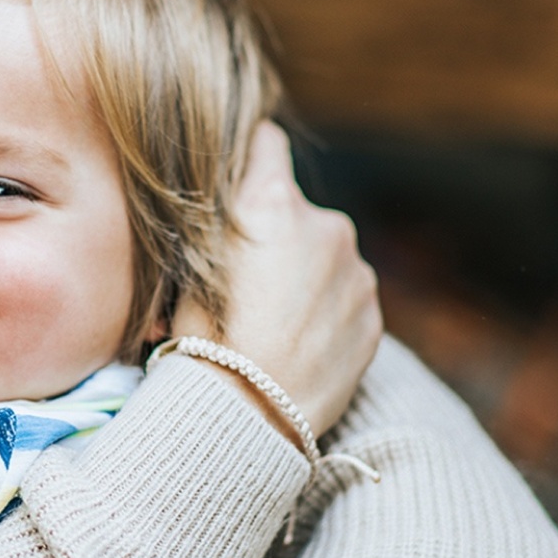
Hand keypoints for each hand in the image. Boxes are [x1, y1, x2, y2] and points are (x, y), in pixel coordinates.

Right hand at [172, 122, 380, 435]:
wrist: (250, 416)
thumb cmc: (203, 340)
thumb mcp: (185, 268)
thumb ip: (211, 222)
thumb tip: (219, 196)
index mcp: (272, 204)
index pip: (266, 141)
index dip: (249, 155)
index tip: (239, 174)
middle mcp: (324, 225)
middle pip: (295, 209)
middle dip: (274, 232)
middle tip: (242, 279)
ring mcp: (356, 271)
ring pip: (323, 256)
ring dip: (302, 275)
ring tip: (270, 321)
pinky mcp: (373, 314)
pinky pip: (344, 296)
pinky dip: (323, 310)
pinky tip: (295, 342)